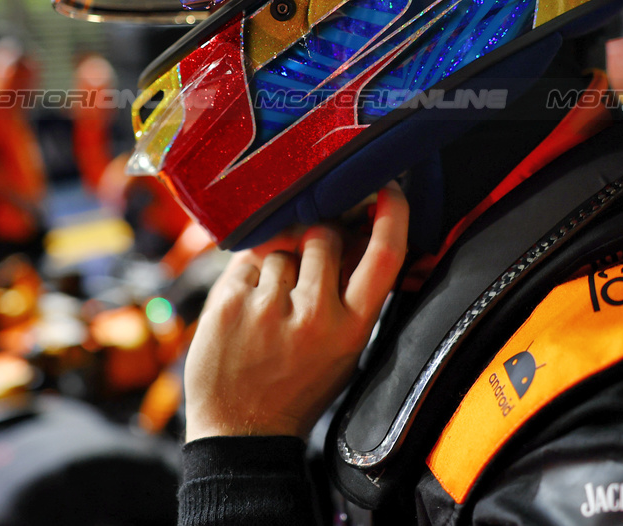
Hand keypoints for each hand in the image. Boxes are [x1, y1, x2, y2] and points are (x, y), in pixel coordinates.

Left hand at [183, 182, 407, 440]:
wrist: (241, 432)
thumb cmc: (296, 386)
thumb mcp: (342, 349)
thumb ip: (352, 295)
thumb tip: (359, 230)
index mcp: (352, 329)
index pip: (384, 256)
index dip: (392, 215)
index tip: (387, 190)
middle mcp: (314, 316)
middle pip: (322, 236)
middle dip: (314, 240)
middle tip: (303, 265)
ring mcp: (269, 309)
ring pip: (280, 246)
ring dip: (276, 262)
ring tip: (269, 304)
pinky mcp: (230, 304)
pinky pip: (245, 260)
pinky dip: (246, 275)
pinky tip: (246, 308)